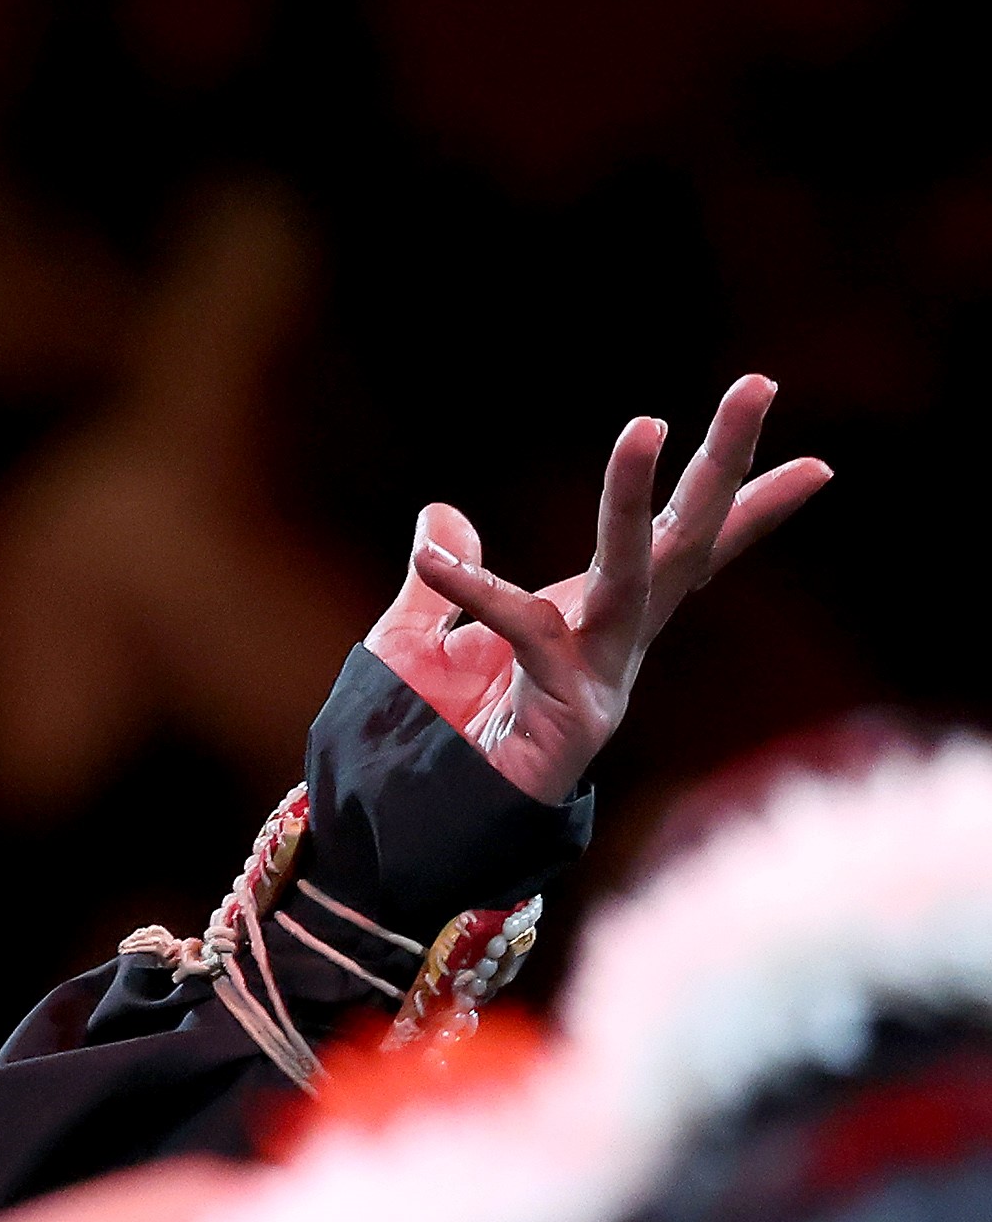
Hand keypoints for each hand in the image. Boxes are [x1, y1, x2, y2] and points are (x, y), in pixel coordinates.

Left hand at [371, 373, 829, 801]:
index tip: (810, 457)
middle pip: (686, 540)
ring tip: (648, 426)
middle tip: (759, 384)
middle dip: (723, 464)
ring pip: (634, 572)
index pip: (679, 547)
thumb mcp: (418, 644)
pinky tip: (435, 556)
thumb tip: (442, 513)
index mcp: (594, 619)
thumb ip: (440, 585)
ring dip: (636, 498)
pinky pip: (530, 634)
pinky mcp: (571, 714)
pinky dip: (477, 592)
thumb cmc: (423, 750)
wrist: (410, 837)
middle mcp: (615, 641)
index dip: (737, 501)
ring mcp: (603, 676)